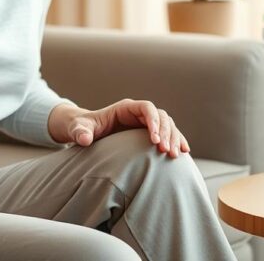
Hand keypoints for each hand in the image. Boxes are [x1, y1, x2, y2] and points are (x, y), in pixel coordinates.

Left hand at [50, 99, 189, 157]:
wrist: (86, 131)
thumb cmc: (83, 127)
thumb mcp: (79, 129)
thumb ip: (81, 132)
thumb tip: (84, 139)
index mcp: (125, 108)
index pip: (146, 108)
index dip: (153, 121)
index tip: (154, 140)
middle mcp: (138, 113)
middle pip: (161, 116)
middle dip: (166, 132)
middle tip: (166, 152)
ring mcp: (145, 122)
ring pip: (167, 125)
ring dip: (174, 138)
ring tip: (175, 155)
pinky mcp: (149, 133)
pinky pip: (167, 134)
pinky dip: (176, 141)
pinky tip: (184, 152)